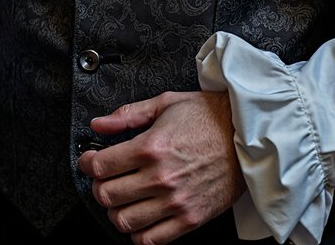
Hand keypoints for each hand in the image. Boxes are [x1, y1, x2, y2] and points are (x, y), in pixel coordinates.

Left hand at [77, 90, 244, 244]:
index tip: (90, 160)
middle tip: (104, 179)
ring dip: (115, 211)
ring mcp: (175, 202)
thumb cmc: (209, 117)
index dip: (88, 163)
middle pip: (108, 195)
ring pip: (124, 221)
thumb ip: (128, 115)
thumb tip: (99, 124)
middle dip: (99, 187)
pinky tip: (140, 217)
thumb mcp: (166, 103)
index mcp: (151, 147)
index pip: (102, 165)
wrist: (246, 135)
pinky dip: (138, 234)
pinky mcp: (190, 219)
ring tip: (121, 199)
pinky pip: (151, 240)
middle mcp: (160, 177)